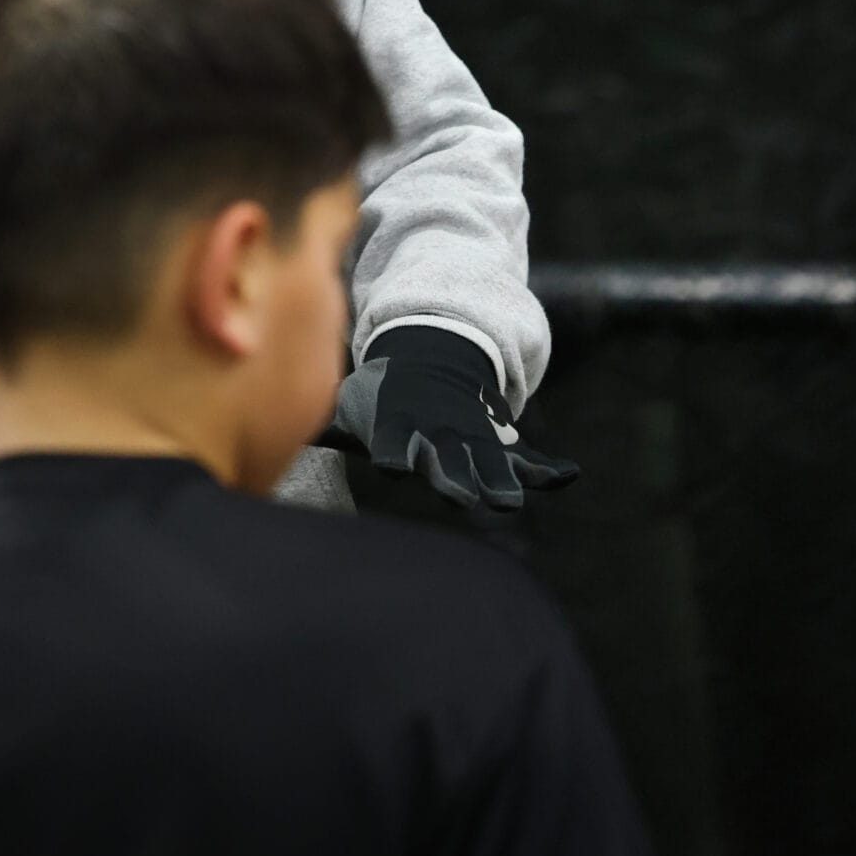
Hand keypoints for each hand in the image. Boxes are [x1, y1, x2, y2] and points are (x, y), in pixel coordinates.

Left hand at [324, 325, 577, 523]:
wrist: (431, 354)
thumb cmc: (382, 393)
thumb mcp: (353, 402)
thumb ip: (329, 424)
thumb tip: (286, 430)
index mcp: (399, 425)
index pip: (393, 441)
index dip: (392, 451)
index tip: (393, 464)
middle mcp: (437, 433)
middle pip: (445, 457)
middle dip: (452, 476)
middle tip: (463, 498)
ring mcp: (470, 436)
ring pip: (487, 461)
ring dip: (498, 480)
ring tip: (510, 501)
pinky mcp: (497, 443)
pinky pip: (525, 459)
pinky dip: (545, 469)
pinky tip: (569, 475)